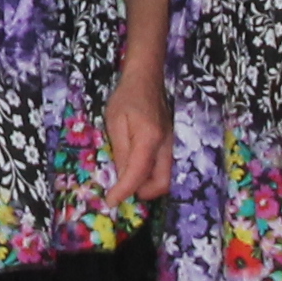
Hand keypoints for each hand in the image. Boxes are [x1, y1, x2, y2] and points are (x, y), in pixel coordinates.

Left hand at [106, 81, 169, 204]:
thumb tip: (121, 178)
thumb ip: (120, 152)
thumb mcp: (115, 123)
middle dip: (141, 193)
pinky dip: (150, 176)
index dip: (123, 192)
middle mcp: (166, 146)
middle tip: (120, 189)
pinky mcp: (170, 145)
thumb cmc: (127, 97)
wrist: (147, 78)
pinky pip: (163, 168)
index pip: (137, 175)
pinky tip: (134, 169)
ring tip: (125, 179)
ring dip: (146, 185)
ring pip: (164, 178)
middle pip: (161, 184)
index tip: (110, 202)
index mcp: (149, 139)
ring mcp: (171, 146)